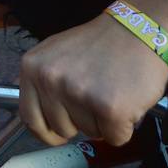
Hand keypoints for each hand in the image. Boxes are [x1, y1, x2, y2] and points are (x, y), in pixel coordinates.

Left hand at [18, 13, 167, 146]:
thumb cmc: (99, 44)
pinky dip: (125, 126)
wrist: (138, 30)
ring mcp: (79, 94)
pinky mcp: (110, 108)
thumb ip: (40, 81)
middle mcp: (51, 80)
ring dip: (103, 121)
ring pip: (89, 134)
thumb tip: (31, 115)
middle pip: (61, 129)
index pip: (29, 118)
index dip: (46, 131)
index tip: (58, 133)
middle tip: (95, 95)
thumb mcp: (55, 53)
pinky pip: (115, 138)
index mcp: (33, 68)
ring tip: (111, 90)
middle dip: (80, 121)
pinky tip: (126, 100)